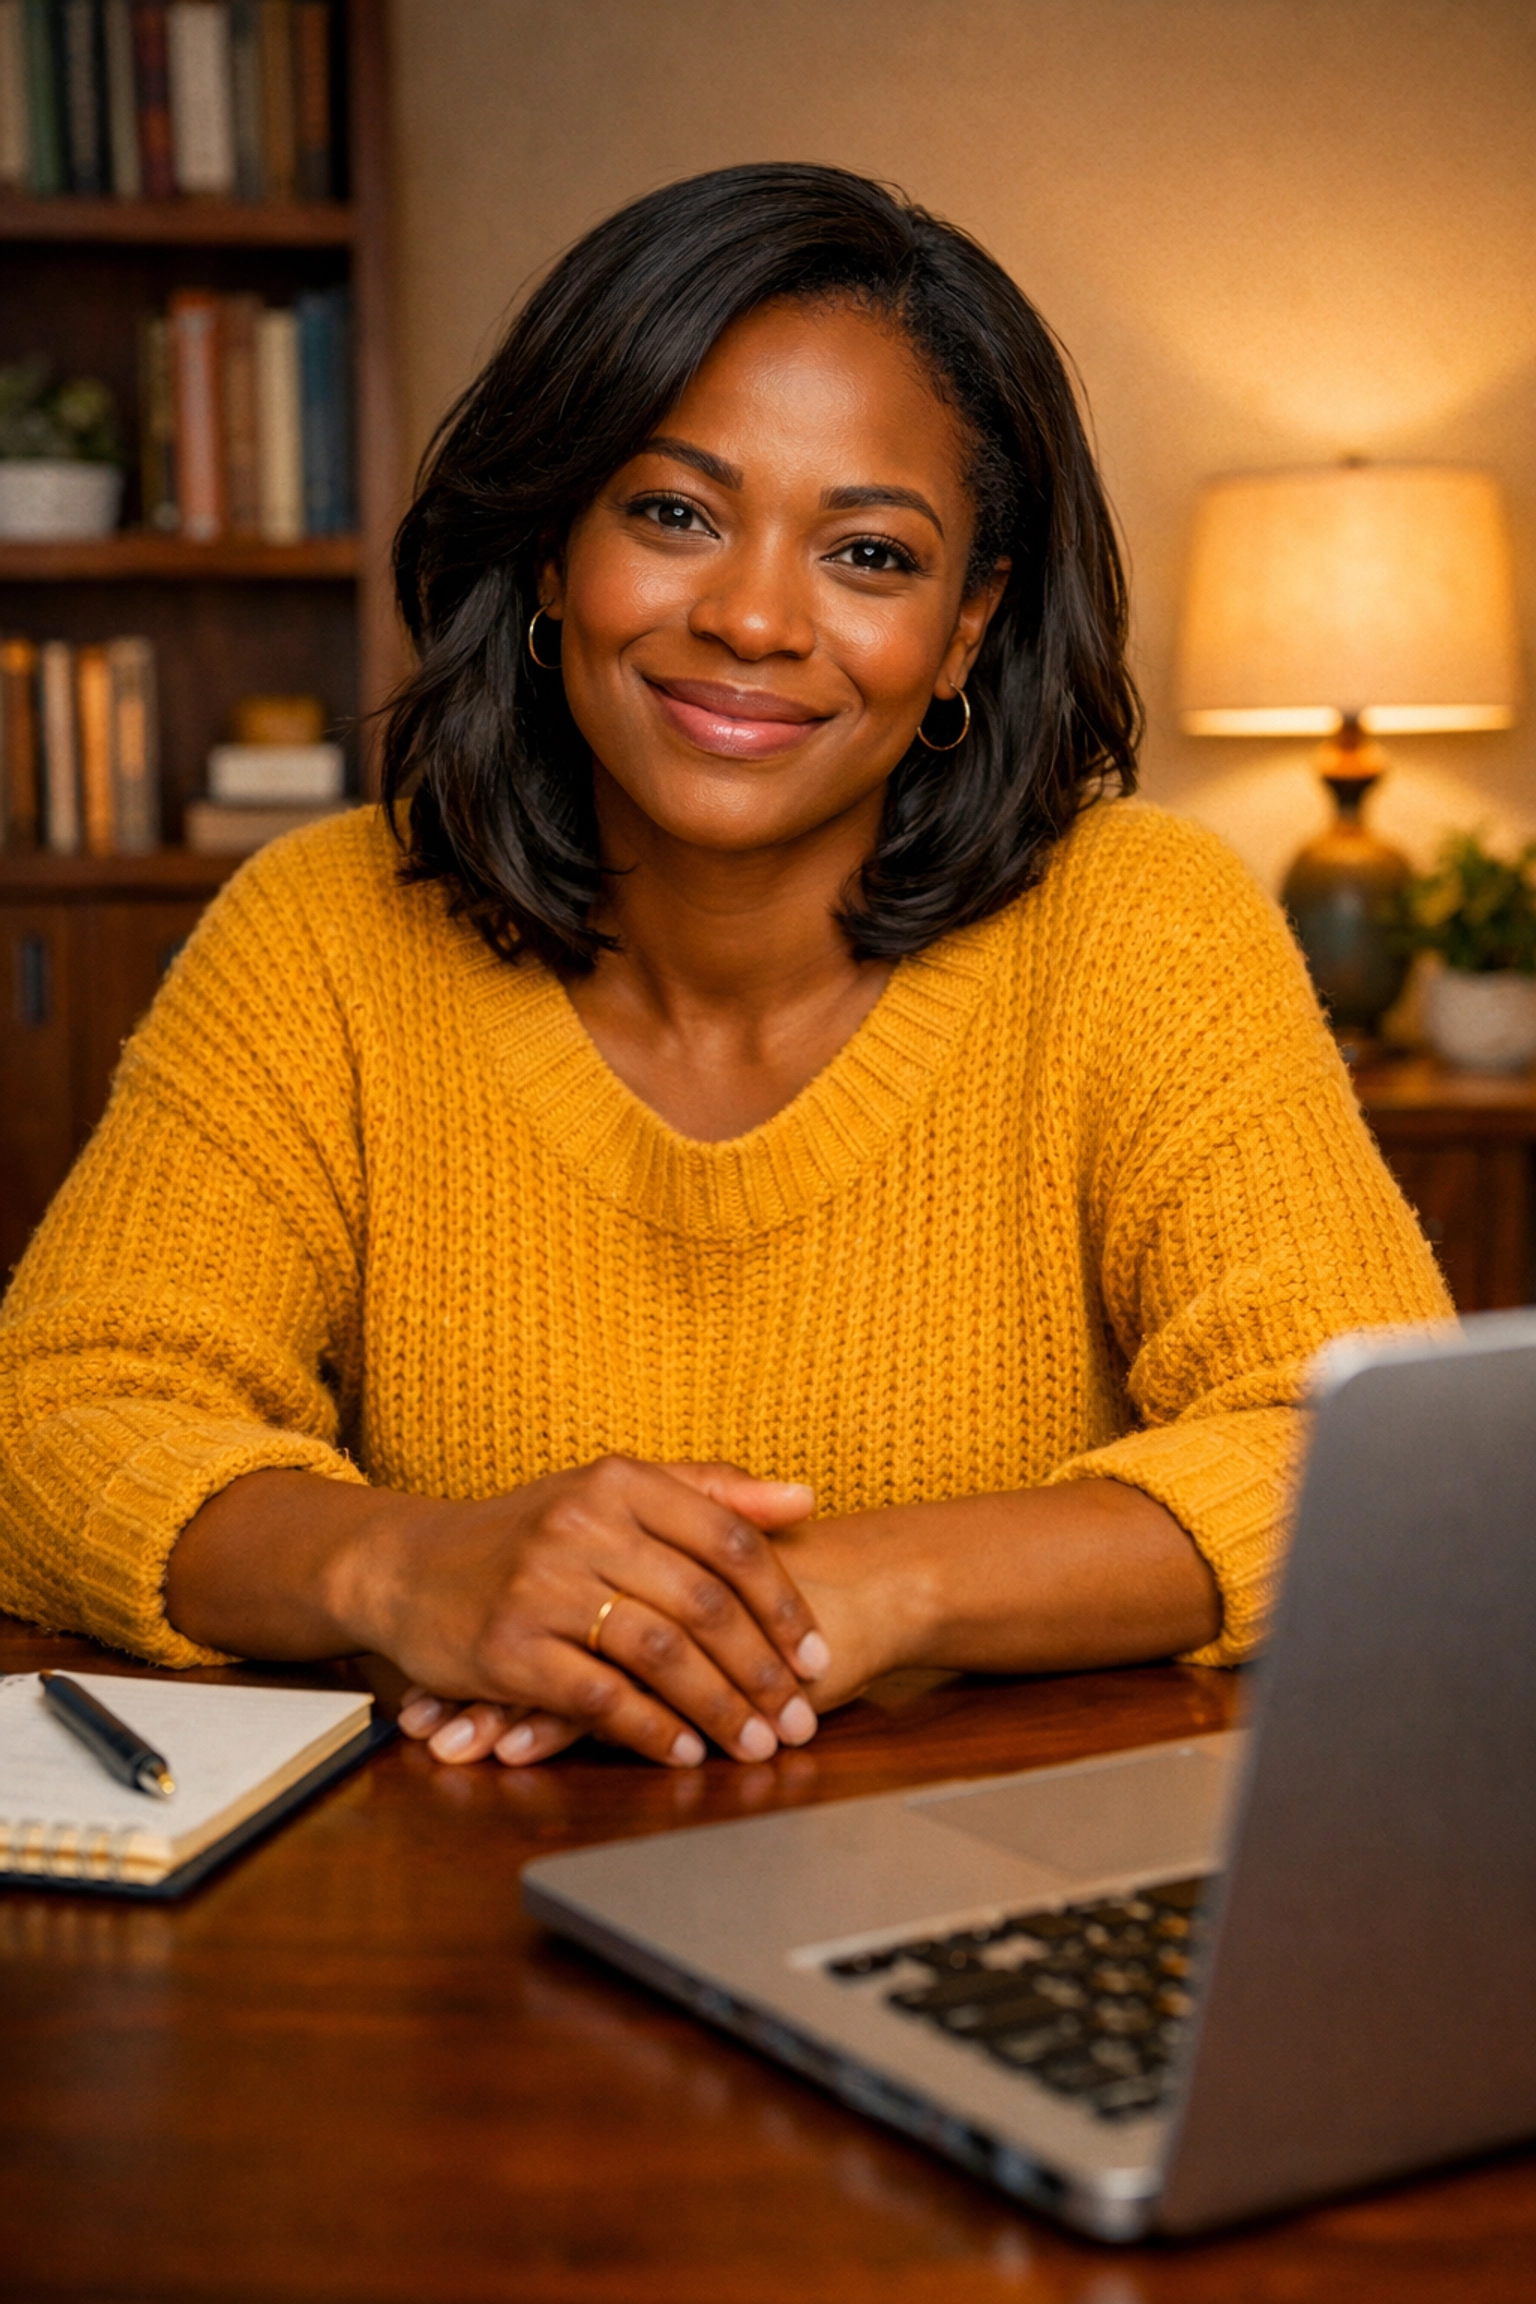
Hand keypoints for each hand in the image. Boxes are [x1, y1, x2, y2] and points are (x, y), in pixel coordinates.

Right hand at [386, 1459, 829, 1768]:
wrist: (405, 1566)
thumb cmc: (525, 1531)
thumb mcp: (609, 1492)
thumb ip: (708, 1492)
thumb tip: (803, 1497)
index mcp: (619, 1481)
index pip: (728, 1540)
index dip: (783, 1603)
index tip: (818, 1655)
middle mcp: (582, 1525)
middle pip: (703, 1603)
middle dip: (762, 1670)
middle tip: (798, 1718)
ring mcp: (541, 1585)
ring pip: (660, 1653)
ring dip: (718, 1707)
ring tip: (755, 1744)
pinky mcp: (507, 1647)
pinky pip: (600, 1696)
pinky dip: (651, 1729)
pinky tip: (683, 1751)